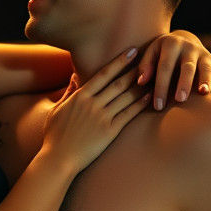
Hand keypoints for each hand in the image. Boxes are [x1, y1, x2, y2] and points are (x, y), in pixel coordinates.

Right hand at [42, 54, 149, 172]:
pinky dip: (139, 105)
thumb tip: (74, 77)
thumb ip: (68, 93)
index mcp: (80, 96)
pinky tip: (149, 97)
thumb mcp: (57, 110)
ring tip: (155, 76)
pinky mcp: (109, 131)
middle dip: (135, 70)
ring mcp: (102, 117)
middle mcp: (92, 104)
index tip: (131, 51)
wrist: (58, 159)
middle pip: (118, 83)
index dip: (119, 62)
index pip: (103, 74)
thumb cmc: (55, 136)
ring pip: (126, 97)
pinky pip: (128, 115)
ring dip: (141, 86)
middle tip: (150, 58)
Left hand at [135, 30, 210, 109]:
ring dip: (206, 80)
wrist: (182, 41)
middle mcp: (189, 47)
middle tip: (180, 99)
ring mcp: (204, 54)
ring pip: (206, 67)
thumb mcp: (151, 53)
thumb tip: (141, 82)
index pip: (164, 67)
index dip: (161, 86)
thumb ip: (144, 66)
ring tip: (203, 93)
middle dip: (184, 83)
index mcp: (171, 44)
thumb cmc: (160, 54)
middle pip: (187, 67)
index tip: (157, 106)